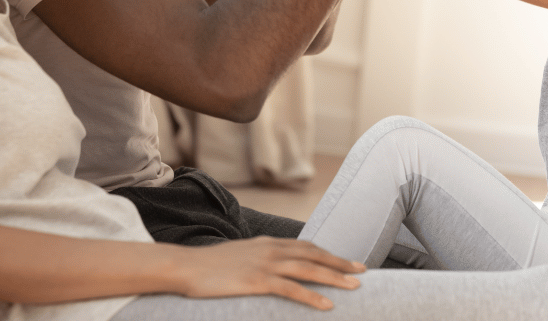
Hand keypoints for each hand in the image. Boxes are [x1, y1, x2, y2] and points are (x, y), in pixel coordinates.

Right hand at [180, 237, 365, 310]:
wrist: (185, 266)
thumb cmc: (209, 266)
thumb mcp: (240, 256)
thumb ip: (259, 259)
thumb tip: (273, 269)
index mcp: (267, 242)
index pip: (306, 246)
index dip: (329, 254)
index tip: (348, 262)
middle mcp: (270, 249)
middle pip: (313, 254)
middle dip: (340, 263)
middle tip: (363, 271)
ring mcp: (264, 264)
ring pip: (308, 269)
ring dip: (334, 278)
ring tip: (354, 287)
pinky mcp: (256, 281)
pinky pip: (290, 290)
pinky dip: (311, 297)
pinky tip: (326, 306)